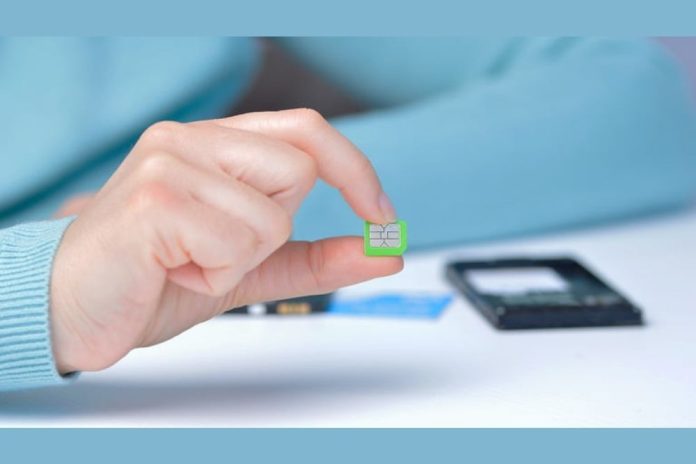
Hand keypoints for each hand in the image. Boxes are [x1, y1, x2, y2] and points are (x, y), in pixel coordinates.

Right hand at [50, 109, 401, 373]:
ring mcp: (171, 161)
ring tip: (184, 264)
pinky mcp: (156, 199)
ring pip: (272, 216)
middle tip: (213, 250)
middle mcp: (192, 138)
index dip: (356, 171)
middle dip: (271, 231)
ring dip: (236, 261)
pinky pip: (235, 242)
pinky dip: (210, 277)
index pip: (307, 131)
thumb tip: (384, 250)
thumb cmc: (153, 279)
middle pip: (299, 172)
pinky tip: (168, 272)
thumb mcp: (249, 268)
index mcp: (215, 144)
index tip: (381, 215)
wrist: (71, 310)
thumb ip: (316, 257)